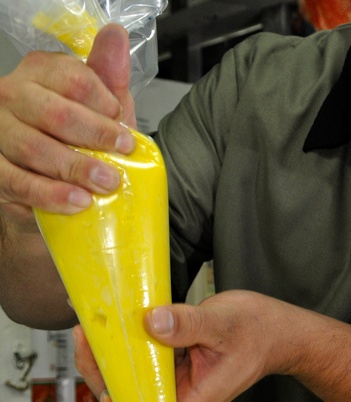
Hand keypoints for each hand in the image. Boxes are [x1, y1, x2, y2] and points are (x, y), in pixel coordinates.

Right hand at [0, 23, 136, 217]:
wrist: (55, 178)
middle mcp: (12, 95)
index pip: (71, 78)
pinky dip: (50, 194)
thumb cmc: (80, 137)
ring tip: (106, 184)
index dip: (102, 102)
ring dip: (75, 169)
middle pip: (54, 113)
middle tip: (123, 154)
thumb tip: (117, 36)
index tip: (123, 123)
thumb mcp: (102, 107)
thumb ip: (109, 77)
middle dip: (94, 136)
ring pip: (34, 148)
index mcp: (40, 73)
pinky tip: (77, 201)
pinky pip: (18, 181)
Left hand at [75, 290, 288, 401]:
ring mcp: (175, 379)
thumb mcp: (225, 323)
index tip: (107, 394)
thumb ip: (189, 324)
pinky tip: (110, 324)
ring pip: (132, 382)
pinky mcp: (172, 362)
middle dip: (103, 377)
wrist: (278, 329)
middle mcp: (182, 393)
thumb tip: (152, 322)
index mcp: (197, 397)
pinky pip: (141, 362)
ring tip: (90, 329)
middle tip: (88, 341)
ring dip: (107, 360)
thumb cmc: (260, 333)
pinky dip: (123, 347)